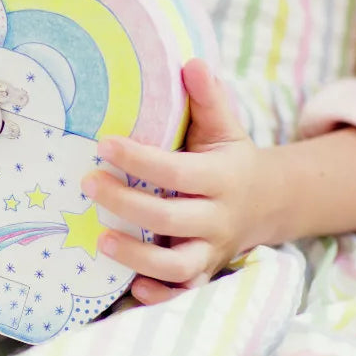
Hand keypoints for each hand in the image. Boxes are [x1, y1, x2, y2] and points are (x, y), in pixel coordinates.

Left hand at [81, 59, 276, 305]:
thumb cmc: (231, 159)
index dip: (140, 159)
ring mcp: (212, 250)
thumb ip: (208, 98)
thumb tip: (191, 62)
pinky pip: (183, 291)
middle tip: (88, 183)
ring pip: (177, 263)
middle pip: (170, 217)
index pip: (177, 171)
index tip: (104, 144)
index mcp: (222, 177)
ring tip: (100, 239)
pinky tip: (131, 287)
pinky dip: (159, 294)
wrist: (267, 203)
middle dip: (126, 202)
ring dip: (137, 255)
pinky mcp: (204, 271)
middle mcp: (218, 217)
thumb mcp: (225, 127)